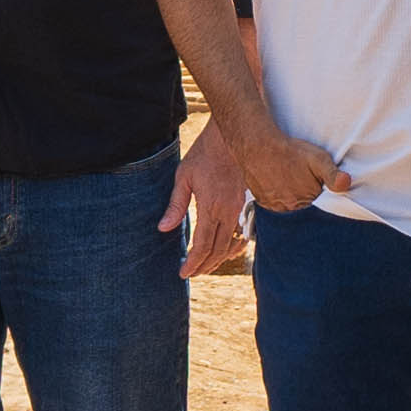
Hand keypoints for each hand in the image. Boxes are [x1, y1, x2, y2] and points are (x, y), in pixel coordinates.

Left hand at [162, 123, 256, 278]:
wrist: (232, 137)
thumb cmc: (205, 153)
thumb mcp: (184, 177)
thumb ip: (176, 205)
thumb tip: (164, 228)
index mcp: (211, 207)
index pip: (202, 245)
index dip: (193, 262)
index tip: (184, 273)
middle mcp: (229, 211)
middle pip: (218, 250)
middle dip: (204, 265)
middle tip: (192, 274)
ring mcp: (240, 208)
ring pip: (231, 244)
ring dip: (219, 259)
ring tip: (206, 267)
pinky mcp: (246, 203)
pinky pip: (242, 233)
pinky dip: (234, 247)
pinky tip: (227, 251)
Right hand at [231, 121, 344, 214]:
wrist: (257, 147)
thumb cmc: (290, 152)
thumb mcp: (317, 159)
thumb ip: (333, 174)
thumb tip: (346, 184)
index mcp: (306, 203)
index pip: (320, 215)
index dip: (324, 208)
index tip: (324, 198)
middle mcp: (289, 210)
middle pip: (304, 216)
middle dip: (310, 209)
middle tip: (307, 191)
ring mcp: (274, 209)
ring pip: (289, 214)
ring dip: (294, 207)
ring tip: (295, 190)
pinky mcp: (263, 204)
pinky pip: (275, 210)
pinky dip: (281, 204)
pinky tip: (282, 191)